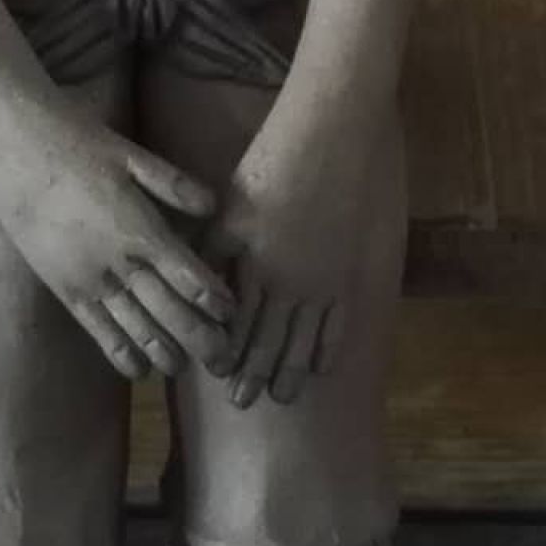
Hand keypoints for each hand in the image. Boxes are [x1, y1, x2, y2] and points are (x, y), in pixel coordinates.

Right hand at [0, 113, 236, 382]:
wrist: (11, 155)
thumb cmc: (75, 145)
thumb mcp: (130, 153)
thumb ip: (173, 184)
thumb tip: (214, 206)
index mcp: (139, 227)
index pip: (187, 274)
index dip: (213, 298)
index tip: (232, 313)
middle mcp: (118, 262)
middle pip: (167, 309)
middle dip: (199, 337)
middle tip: (224, 360)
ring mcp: (88, 279)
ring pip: (134, 326)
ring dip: (164, 351)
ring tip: (187, 370)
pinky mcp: (64, 289)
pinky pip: (96, 329)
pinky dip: (119, 352)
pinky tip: (139, 371)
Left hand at [205, 131, 358, 408]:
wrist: (329, 143)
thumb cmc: (270, 166)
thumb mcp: (230, 209)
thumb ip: (214, 249)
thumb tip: (197, 285)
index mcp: (254, 268)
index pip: (235, 325)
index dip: (226, 355)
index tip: (217, 376)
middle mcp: (288, 285)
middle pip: (268, 343)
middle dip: (252, 375)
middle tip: (243, 402)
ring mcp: (322, 284)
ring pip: (303, 342)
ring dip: (289, 373)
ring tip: (280, 396)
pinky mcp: (347, 274)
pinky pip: (339, 324)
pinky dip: (328, 350)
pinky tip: (321, 368)